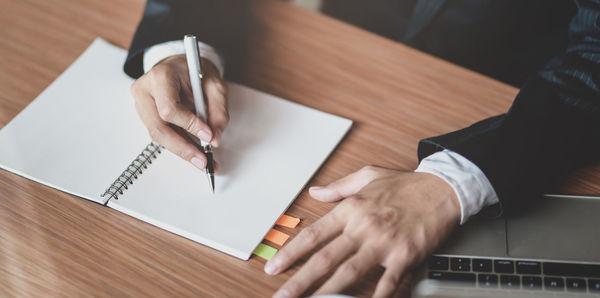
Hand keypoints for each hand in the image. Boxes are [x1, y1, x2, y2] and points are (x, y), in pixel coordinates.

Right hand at [130, 55, 227, 168]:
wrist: (182, 67)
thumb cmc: (196, 72)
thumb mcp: (215, 85)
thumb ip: (218, 111)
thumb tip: (215, 138)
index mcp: (161, 76)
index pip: (169, 108)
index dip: (189, 125)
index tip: (208, 136)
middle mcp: (145, 90)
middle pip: (159, 128)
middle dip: (183, 148)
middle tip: (202, 160)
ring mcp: (142, 104)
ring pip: (158, 136)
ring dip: (182, 150)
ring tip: (201, 160)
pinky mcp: (146, 116)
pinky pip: (161, 135)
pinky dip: (179, 146)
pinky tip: (193, 153)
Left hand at [265, 166, 460, 297]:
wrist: (443, 188)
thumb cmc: (405, 184)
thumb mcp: (367, 176)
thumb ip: (338, 187)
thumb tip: (314, 193)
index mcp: (350, 209)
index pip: (313, 234)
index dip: (291, 253)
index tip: (273, 267)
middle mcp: (362, 227)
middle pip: (324, 258)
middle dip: (300, 280)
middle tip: (281, 296)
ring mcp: (383, 243)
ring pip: (348, 272)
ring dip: (328, 291)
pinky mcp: (404, 256)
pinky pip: (387, 282)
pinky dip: (376, 297)